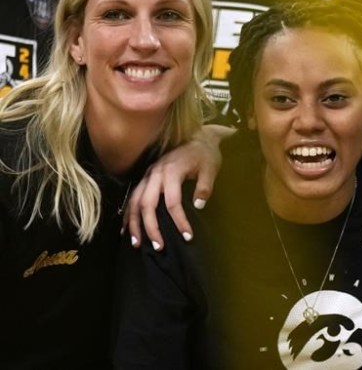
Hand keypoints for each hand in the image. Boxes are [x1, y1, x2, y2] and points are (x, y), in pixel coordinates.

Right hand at [124, 124, 233, 249]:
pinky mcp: (145, 177)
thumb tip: (199, 206)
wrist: (198, 138)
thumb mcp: (211, 168)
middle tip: (158, 247)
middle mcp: (155, 173)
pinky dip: (128, 214)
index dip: (179, 221)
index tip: (187, 236)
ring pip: (134, 202)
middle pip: (147, 204)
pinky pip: (131, 197)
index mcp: (172, 171)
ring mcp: (147, 175)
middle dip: (151, 227)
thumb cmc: (205, 154)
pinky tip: (126, 229)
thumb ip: (205, 187)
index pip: (172, 202)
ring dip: (134, 224)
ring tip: (137, 244)